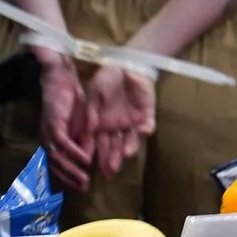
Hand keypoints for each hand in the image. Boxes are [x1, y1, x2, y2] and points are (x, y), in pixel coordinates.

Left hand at [37, 53, 92, 191]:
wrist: (61, 77)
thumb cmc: (71, 99)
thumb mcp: (80, 123)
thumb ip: (82, 139)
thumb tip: (88, 158)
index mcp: (51, 140)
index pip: (56, 164)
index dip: (67, 177)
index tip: (79, 186)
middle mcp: (47, 139)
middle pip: (55, 165)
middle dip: (70, 178)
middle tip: (84, 188)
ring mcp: (48, 132)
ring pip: (58, 158)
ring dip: (72, 170)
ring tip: (85, 179)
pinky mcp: (53, 124)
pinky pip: (63, 144)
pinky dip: (74, 153)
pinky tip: (85, 160)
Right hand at [83, 64, 155, 179]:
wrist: (125, 64)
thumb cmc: (107, 79)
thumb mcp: (94, 93)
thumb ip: (91, 111)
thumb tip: (88, 130)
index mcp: (102, 124)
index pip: (98, 144)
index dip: (96, 155)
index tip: (91, 166)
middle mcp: (117, 127)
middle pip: (114, 147)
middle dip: (112, 159)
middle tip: (109, 172)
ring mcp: (132, 122)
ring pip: (131, 140)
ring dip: (129, 148)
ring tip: (125, 154)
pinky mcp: (147, 114)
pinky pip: (148, 124)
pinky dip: (146, 128)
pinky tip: (143, 131)